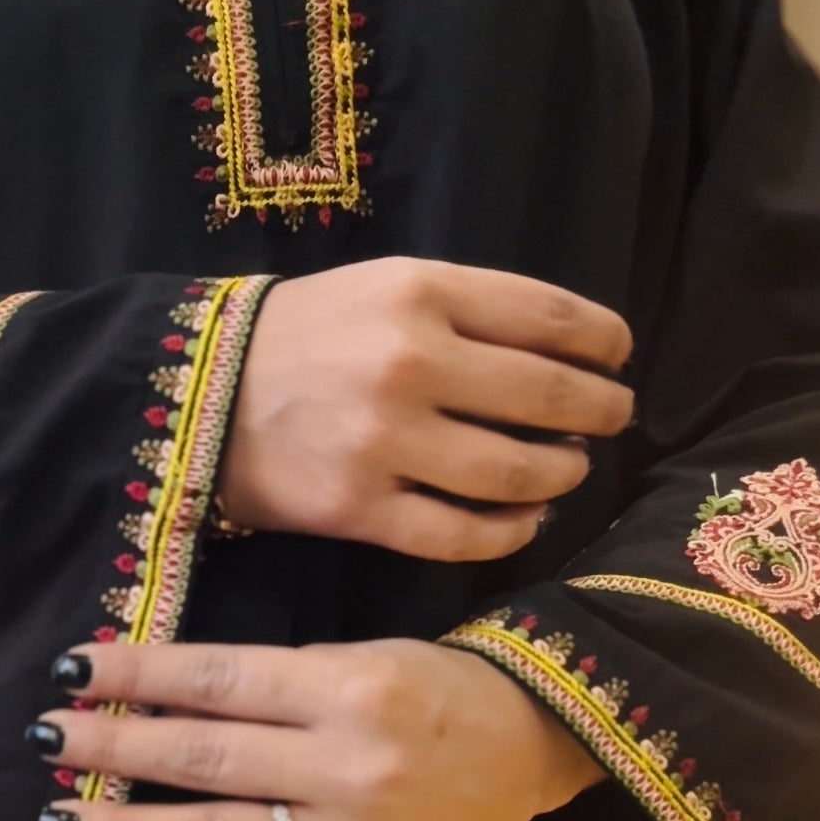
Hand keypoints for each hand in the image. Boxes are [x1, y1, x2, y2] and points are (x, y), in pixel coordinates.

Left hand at [32, 638, 600, 820]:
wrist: (531, 746)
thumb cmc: (435, 687)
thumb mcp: (359, 655)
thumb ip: (267, 678)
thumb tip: (152, 691)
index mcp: (347, 688)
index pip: (216, 683)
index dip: (136, 677)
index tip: (70, 669)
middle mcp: (346, 766)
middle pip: (205, 757)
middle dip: (113, 748)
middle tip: (44, 740)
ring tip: (62, 819)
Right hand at [221, 257, 633, 559]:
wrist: (201, 396)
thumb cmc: (307, 336)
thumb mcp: (383, 286)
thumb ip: (469, 309)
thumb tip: (571, 352)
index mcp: (421, 294)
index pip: (551, 318)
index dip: (604, 343)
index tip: (617, 359)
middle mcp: (410, 364)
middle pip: (548, 398)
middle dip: (600, 412)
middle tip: (610, 419)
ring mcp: (386, 443)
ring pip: (515, 473)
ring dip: (562, 474)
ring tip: (567, 469)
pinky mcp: (362, 510)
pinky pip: (463, 534)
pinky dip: (511, 531)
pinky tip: (524, 520)